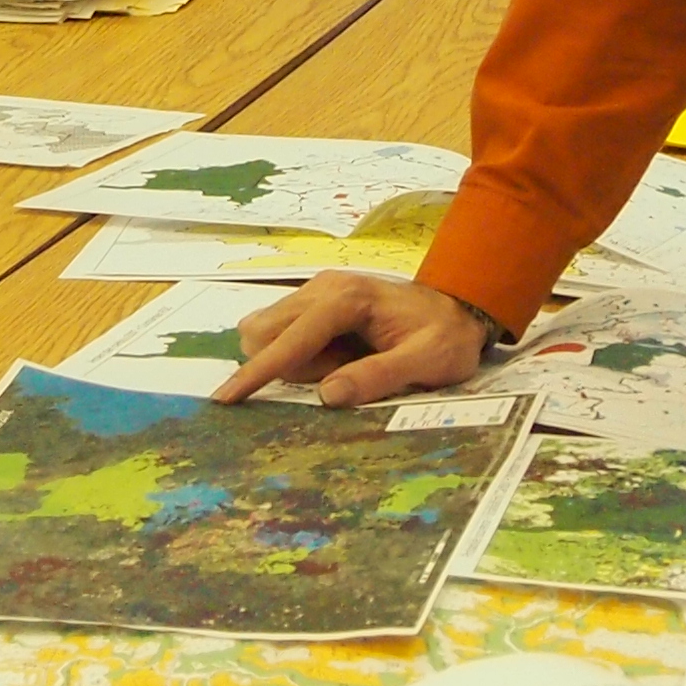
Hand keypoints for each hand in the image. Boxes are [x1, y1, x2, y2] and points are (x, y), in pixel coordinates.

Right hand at [216, 272, 489, 406]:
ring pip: (269, 332)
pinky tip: (337, 354)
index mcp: (347, 299)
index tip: (226, 398)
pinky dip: (299, 352)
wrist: (459, 309)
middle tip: (344, 371)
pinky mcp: (315, 300)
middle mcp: (324, 287)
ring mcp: (317, 290)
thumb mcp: (426, 363)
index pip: (289, 339)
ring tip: (347, 361)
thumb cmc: (445, 338)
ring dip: (296, 360)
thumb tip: (327, 395)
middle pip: (266, 334)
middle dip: (289, 367)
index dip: (258, 372)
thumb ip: (378, 377)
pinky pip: (283, 331)